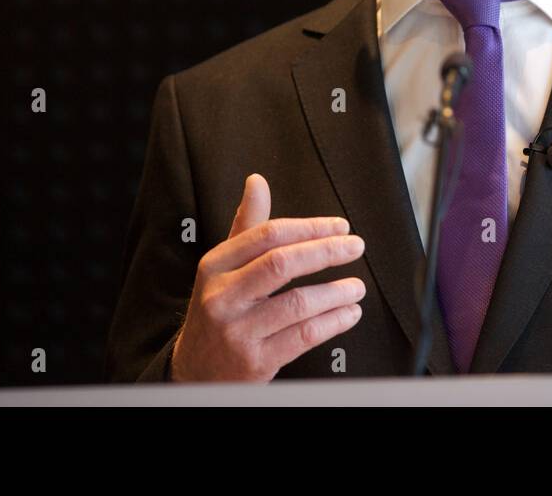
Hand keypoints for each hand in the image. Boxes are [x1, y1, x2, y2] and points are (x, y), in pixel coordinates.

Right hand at [169, 173, 365, 380]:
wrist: (195, 371)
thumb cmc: (219, 309)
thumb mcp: (223, 267)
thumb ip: (247, 225)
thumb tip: (257, 181)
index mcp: (215, 266)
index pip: (267, 235)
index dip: (310, 228)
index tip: (339, 226)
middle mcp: (222, 297)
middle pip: (282, 264)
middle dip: (326, 251)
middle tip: (355, 246)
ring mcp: (237, 332)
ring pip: (297, 303)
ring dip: (336, 292)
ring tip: (356, 286)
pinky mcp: (255, 362)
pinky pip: (303, 336)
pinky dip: (333, 322)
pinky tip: (348, 313)